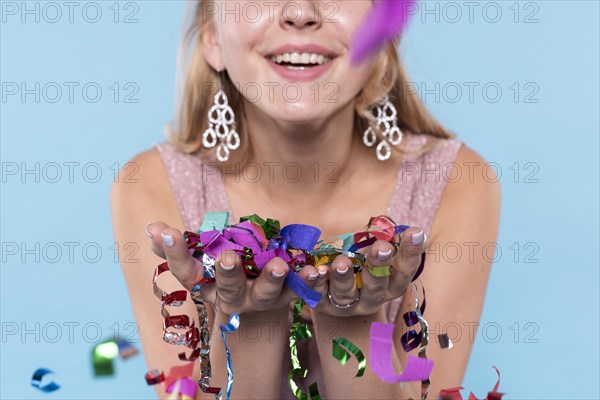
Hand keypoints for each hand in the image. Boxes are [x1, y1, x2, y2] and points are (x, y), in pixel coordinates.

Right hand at [145, 222, 320, 315]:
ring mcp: (260, 300)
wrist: (256, 307)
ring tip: (278, 265)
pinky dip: (309, 281)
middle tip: (227, 258)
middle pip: (227, 288)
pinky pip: (300, 289)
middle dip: (227, 273)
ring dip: (272, 279)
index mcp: (206, 286)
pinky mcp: (288, 297)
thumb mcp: (199, 261)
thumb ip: (177, 247)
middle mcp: (231, 298)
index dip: (174, 253)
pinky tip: (316, 269)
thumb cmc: (222, 273)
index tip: (165, 230)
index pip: (185, 272)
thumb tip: (151, 228)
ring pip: (266, 293)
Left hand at [310, 227, 426, 316]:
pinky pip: (317, 295)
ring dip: (343, 277)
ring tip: (341, 262)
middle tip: (382, 247)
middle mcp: (371, 299)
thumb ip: (392, 240)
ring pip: (346, 294)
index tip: (415, 232)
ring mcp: (346, 304)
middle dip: (379, 266)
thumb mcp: (376, 250)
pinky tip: (312, 271)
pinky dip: (314, 283)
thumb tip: (416, 230)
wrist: (333, 287)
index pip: (405, 270)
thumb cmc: (361, 261)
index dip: (411, 252)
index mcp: (391, 284)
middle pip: (376, 287)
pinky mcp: (322, 304)